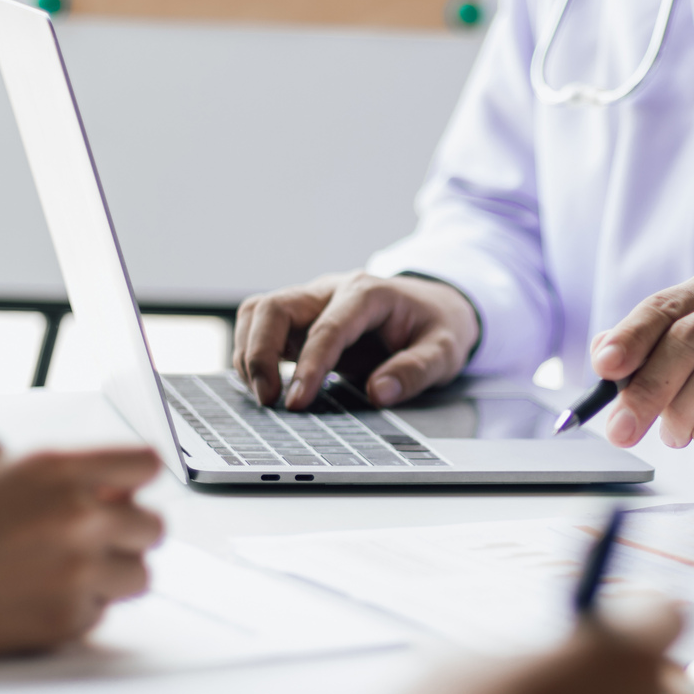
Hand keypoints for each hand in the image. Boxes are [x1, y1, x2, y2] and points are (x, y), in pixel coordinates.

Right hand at [0, 448, 164, 659]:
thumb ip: (60, 481)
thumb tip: (109, 494)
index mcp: (58, 468)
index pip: (146, 465)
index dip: (133, 481)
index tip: (122, 493)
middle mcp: (77, 517)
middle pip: (154, 527)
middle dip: (126, 532)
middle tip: (92, 539)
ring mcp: (75, 573)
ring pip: (139, 576)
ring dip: (111, 575)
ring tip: (61, 572)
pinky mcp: (64, 622)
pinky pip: (100, 614)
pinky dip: (76, 610)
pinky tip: (30, 599)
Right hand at [234, 271, 479, 409]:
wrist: (434, 305)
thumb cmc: (437, 326)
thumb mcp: (445, 350)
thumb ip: (416, 370)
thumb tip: (379, 392)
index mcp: (368, 294)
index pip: (327, 328)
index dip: (308, 366)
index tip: (296, 403)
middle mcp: (332, 291)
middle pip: (274, 307)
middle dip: (259, 353)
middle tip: (268, 400)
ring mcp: (312, 302)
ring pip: (258, 312)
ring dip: (249, 353)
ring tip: (262, 396)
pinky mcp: (301, 319)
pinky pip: (261, 326)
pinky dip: (251, 353)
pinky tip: (261, 385)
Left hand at [592, 266, 693, 482]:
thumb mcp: (682, 364)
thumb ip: (642, 355)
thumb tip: (604, 356)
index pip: (663, 306)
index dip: (630, 337)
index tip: (603, 368)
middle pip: (688, 338)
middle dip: (647, 388)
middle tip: (621, 428)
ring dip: (681, 414)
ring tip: (675, 434)